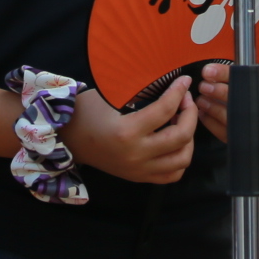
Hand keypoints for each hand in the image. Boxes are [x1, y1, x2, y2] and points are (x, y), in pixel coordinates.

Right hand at [60, 76, 196, 183]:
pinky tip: (175, 142)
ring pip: (182, 159)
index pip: (165, 110)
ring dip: (189, 138)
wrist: (69, 140)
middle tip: (185, 100)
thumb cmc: (87, 113)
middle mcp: (136, 154)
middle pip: (181, 136)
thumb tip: (168, 82)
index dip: (179, 92)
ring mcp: (139, 169)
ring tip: (181, 122)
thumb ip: (140, 93)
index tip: (184, 81)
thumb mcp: (110, 96)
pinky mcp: (139, 177)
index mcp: (127, 131)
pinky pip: (172, 174)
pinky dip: (180, 158)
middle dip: (190, 114)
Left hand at [196, 59, 258, 143]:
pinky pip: (226, 132)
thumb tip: (208, 72)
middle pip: (241, 99)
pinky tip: (203, 113)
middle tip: (203, 86)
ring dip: (212, 108)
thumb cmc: (252, 80)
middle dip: (218, 92)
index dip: (224, 74)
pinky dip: (211, 123)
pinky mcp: (247, 135)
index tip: (207, 72)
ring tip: (201, 100)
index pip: (247, 76)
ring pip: (233, 118)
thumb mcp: (249, 69)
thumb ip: (231, 70)